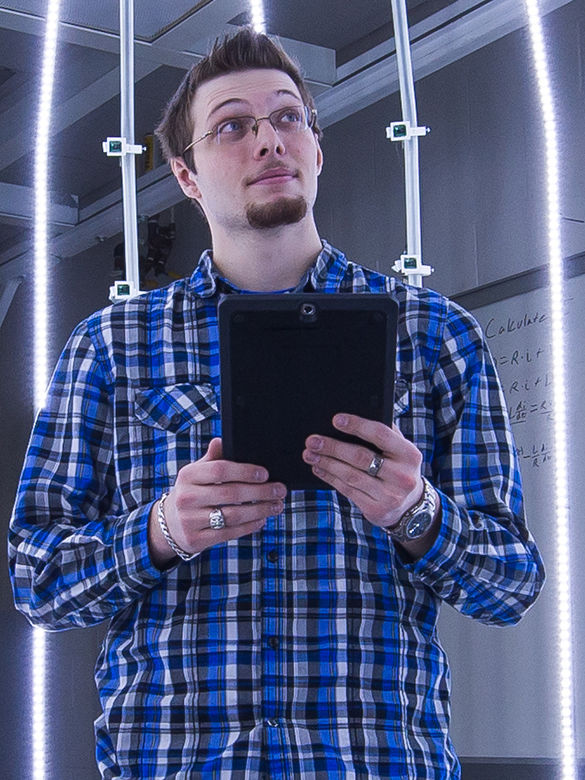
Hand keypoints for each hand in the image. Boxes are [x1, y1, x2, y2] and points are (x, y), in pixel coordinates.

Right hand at [149, 438, 286, 565]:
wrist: (169, 524)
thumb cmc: (192, 492)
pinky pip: (229, 532)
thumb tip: (221, 440)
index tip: (266, 473)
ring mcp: (190, 520)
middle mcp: (187, 498)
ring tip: (276, 506)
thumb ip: (212, 459)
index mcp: (188, 475)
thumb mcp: (196, 473)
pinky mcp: (197, 539)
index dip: (245, 471)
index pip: (220, 470)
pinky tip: (262, 519)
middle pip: (231, 493)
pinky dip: (249, 526)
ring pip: (232, 515)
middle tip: (279, 490)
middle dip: (260, 492)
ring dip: (260, 510)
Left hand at [302, 413, 423, 529]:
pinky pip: (347, 490)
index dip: (357, 426)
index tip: (336, 420)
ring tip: (310, 454)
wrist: (409, 506)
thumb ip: (385, 434)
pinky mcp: (376, 510)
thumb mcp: (401, 451)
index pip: (381, 435)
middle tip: (312, 440)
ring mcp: (389, 496)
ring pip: (350, 475)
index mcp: (410, 455)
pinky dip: (330, 478)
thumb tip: (354, 415)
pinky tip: (319, 468)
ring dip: (327, 463)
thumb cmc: (398, 468)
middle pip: (361, 457)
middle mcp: (402, 476)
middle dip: (333, 447)